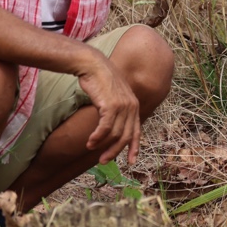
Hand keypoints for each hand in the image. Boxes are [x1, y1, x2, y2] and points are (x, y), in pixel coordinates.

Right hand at [76, 51, 143, 165]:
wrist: (93, 66)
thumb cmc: (100, 81)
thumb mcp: (113, 97)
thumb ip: (116, 111)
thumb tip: (111, 129)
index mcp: (134, 105)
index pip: (137, 131)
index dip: (134, 147)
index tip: (131, 161)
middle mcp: (132, 106)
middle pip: (126, 136)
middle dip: (115, 151)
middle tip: (104, 161)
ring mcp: (123, 106)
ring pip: (115, 134)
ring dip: (102, 144)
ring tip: (91, 148)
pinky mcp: (111, 105)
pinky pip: (105, 128)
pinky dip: (97, 137)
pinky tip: (90, 142)